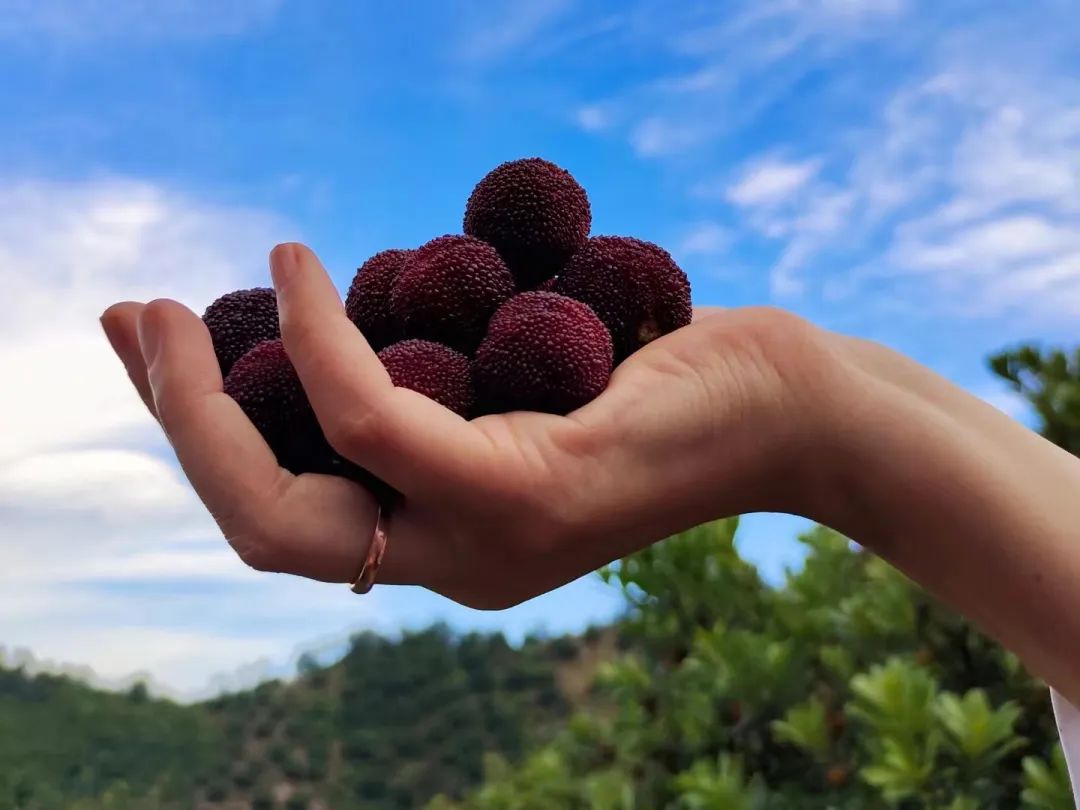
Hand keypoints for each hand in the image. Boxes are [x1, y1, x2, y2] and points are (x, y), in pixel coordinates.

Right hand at [101, 242, 843, 608]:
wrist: (794, 409)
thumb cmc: (666, 379)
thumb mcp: (528, 382)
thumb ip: (444, 385)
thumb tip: (348, 323)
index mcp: (449, 539)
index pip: (289, 516)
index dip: (204, 439)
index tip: (160, 342)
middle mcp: (455, 560)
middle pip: (261, 526)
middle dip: (176, 425)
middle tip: (132, 321)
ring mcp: (486, 539)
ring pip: (293, 497)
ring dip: (205, 396)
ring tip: (168, 308)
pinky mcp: (527, 490)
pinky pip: (377, 421)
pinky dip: (316, 341)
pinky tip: (296, 267)